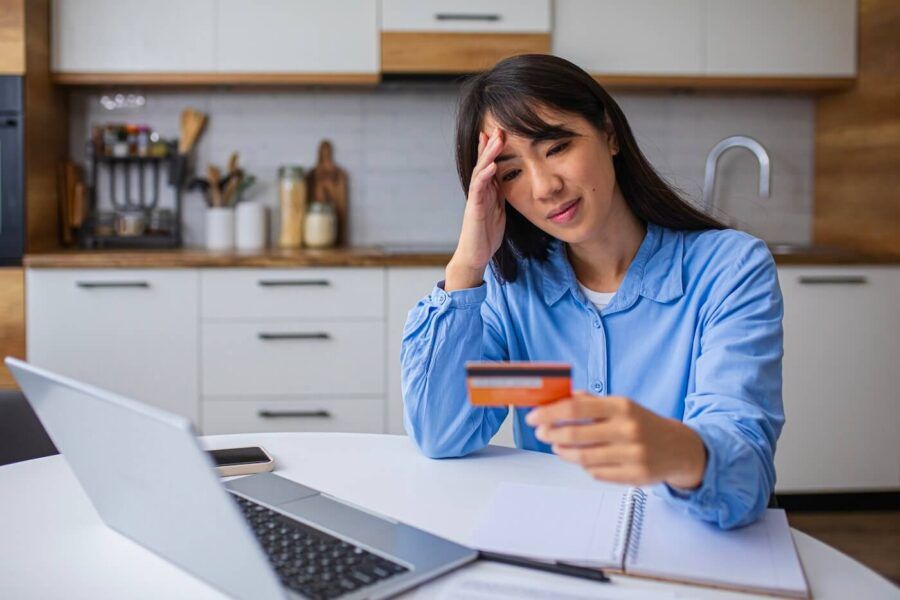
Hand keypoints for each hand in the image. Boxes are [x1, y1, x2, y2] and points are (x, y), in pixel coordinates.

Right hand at [445, 129, 507, 290]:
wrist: (475, 256)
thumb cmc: (486, 235)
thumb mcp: (498, 211)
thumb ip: (500, 195)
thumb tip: (507, 181)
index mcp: (487, 192)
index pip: (490, 166)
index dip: (494, 150)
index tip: (500, 133)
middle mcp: (479, 192)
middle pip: (484, 164)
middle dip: (491, 146)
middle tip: (499, 129)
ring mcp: (475, 199)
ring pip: (480, 172)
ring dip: (488, 155)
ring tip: (495, 140)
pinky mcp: (474, 209)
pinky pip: (478, 189)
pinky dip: (485, 176)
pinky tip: (492, 165)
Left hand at [526, 392, 706, 488]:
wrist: (680, 448)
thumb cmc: (644, 424)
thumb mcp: (622, 406)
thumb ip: (590, 402)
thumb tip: (558, 399)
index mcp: (622, 407)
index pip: (575, 409)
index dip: (549, 413)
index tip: (534, 417)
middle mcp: (628, 430)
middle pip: (575, 435)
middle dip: (551, 434)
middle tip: (542, 433)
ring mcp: (633, 455)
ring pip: (583, 457)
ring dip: (564, 452)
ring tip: (558, 447)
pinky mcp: (635, 476)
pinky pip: (597, 473)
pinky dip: (585, 467)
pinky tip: (583, 459)